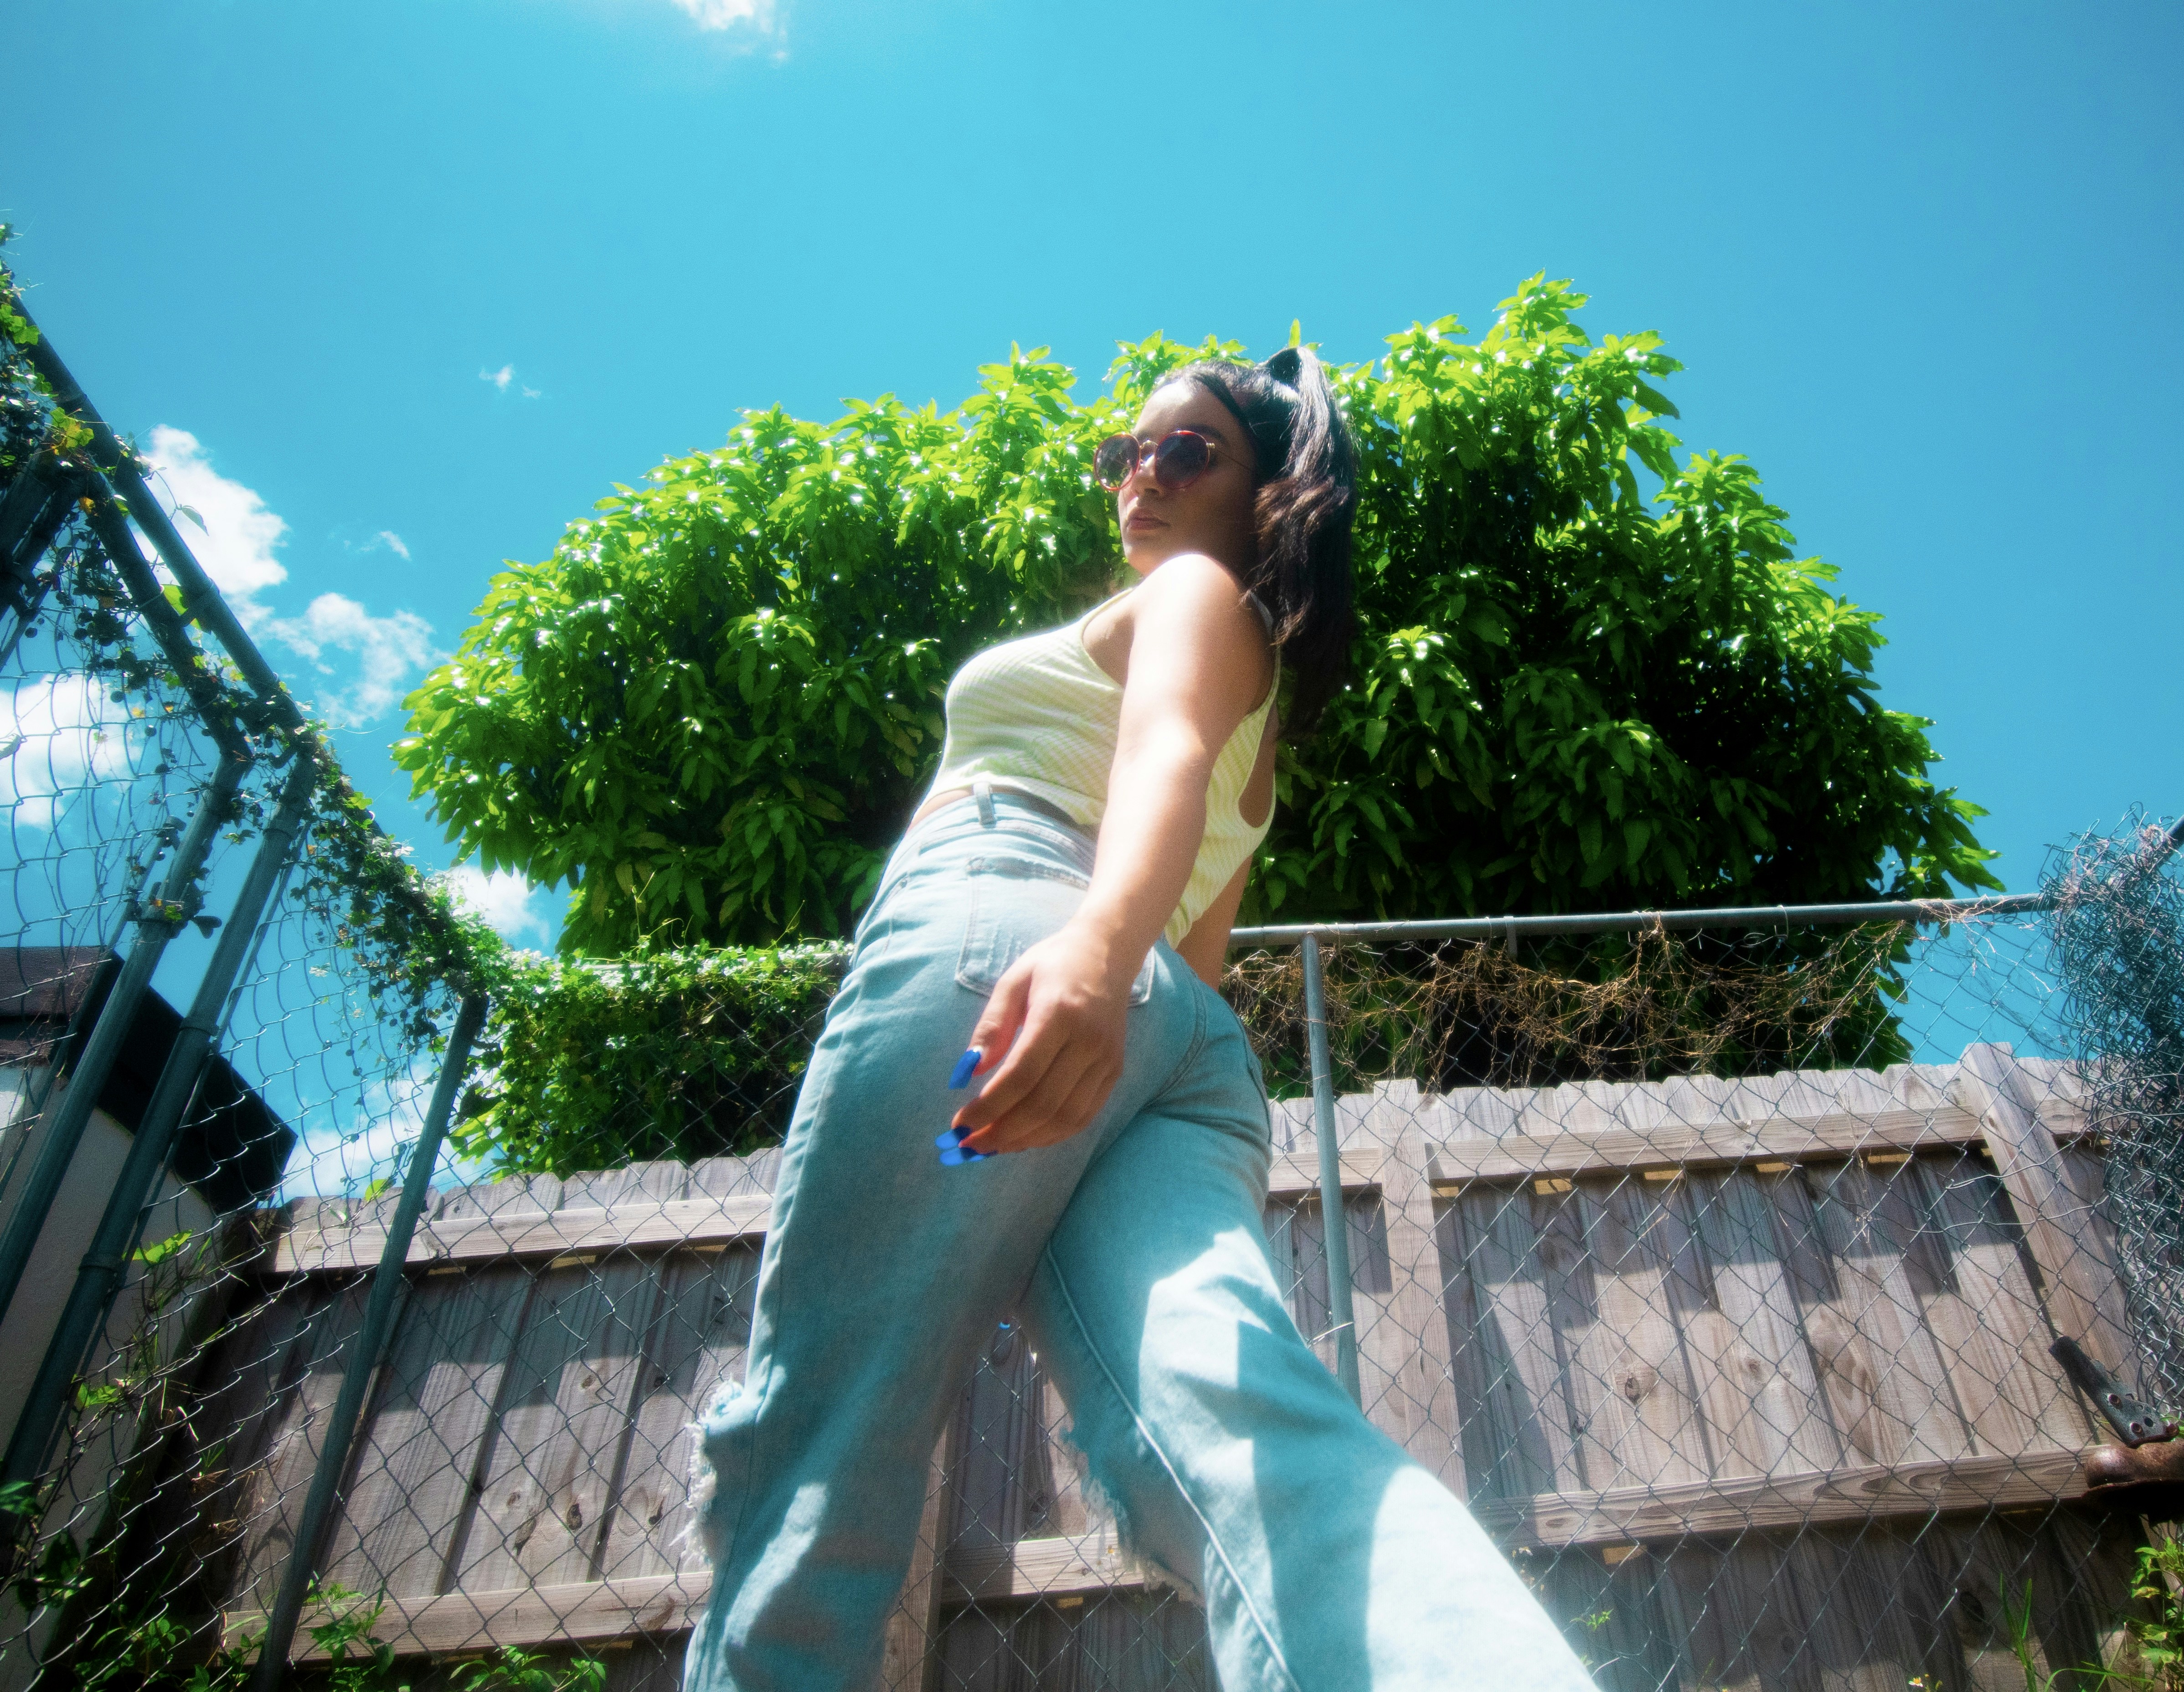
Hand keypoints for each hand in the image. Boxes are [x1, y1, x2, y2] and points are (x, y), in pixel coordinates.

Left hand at [947, 919, 1137, 1153]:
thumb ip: (991, 1027)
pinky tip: (1024, 1138)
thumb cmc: (1051, 965)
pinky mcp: (1114, 1072)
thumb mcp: (1012, 982)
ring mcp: (1106, 1060)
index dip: (988, 1107)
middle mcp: (1088, 1041)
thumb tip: (968, 1074)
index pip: (1021, 1075)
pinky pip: (1083, 1116)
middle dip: (1001, 1132)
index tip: (960, 1124)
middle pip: (1043, 1104)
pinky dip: (1052, 1135)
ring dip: (1025, 1140)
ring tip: (992, 1146)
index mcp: (1059, 1014)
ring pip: (1065, 1118)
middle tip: (969, 1145)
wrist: (1107, 955)